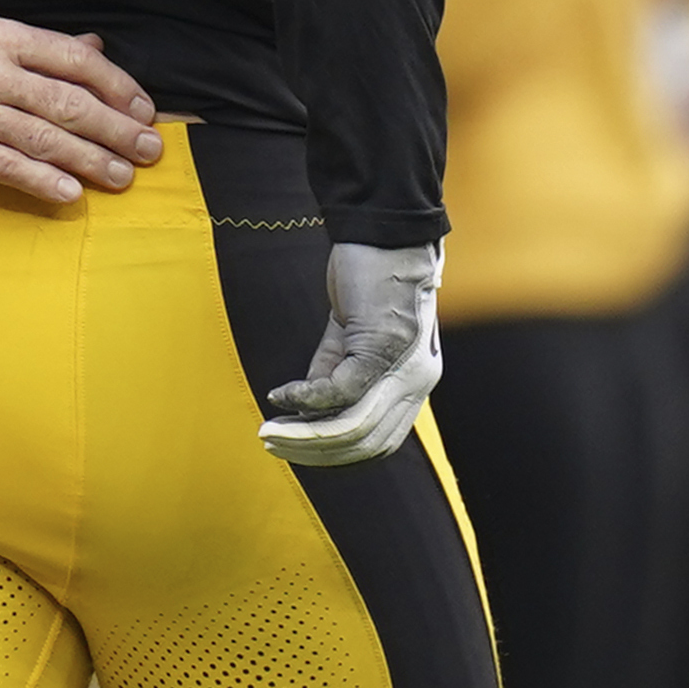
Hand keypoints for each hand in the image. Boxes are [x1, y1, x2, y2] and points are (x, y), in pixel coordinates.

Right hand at [0, 1, 159, 206]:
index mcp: (2, 37)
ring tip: (122, 177)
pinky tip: (70, 195)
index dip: (116, 85)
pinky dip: (39, 182)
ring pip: (44, 139)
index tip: (142, 107)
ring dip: (89, 161)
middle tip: (150, 150)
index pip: (74, 60)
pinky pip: (3, 167)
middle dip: (115, 129)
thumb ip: (32, 39)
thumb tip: (89, 47)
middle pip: (69, 104)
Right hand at [261, 243, 441, 465]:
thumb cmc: (369, 277)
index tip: (297, 450)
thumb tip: (305, 411)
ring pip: (353, 427)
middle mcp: (417, 384)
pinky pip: (338, 392)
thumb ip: (332, 372)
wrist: (385, 231)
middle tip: (274, 445)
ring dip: (306, 436)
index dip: (336, 456)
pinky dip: (305, 399)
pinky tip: (281, 395)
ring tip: (271, 431)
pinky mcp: (380, 348)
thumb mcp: (349, 334)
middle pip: (366, 444)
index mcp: (415, 384)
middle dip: (315, 452)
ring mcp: (403, 369)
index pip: (379, 444)